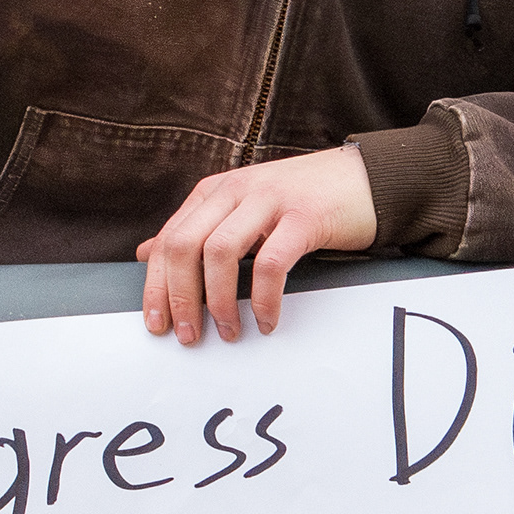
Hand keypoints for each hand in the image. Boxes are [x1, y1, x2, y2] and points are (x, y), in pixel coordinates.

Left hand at [137, 148, 375, 344]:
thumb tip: (148, 254)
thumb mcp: (241, 210)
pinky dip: (263, 299)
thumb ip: (197, 229)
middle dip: (180, 297)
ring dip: (219, 301)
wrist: (364, 179)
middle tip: (187, 334)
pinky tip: (266, 320)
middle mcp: (236, 191)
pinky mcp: (303, 216)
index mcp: (216, 192)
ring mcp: (269, 200)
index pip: (170, 239)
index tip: (157, 323)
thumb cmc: (303, 200)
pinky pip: (270, 263)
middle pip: (185, 245)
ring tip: (228, 331)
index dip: (156, 285)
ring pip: (220, 252)